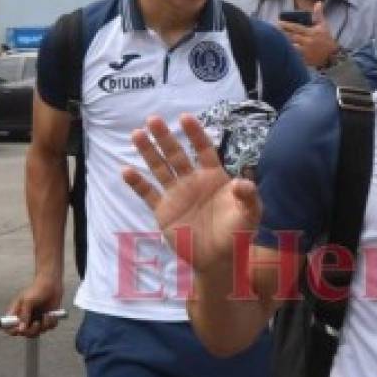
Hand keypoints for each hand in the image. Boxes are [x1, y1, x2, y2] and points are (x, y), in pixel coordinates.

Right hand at [6, 275, 63, 337]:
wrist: (52, 285)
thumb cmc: (37, 290)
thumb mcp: (27, 301)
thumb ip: (24, 315)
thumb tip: (21, 329)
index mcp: (16, 314)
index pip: (9, 328)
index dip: (13, 331)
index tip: (21, 329)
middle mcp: (25, 319)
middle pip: (24, 334)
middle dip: (31, 331)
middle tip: (37, 323)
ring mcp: (35, 320)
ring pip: (37, 333)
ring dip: (44, 326)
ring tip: (47, 315)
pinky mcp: (46, 321)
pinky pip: (48, 328)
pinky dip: (51, 323)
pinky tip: (52, 314)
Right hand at [122, 115, 262, 278]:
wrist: (221, 258)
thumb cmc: (238, 233)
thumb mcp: (250, 214)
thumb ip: (248, 196)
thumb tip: (242, 182)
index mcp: (213, 177)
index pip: (203, 149)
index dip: (195, 134)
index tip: (185, 117)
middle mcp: (192, 181)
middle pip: (176, 154)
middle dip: (165, 137)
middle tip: (153, 118)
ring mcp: (176, 194)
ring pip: (159, 168)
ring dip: (148, 152)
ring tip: (137, 134)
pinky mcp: (164, 211)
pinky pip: (148, 194)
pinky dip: (137, 183)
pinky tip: (126, 170)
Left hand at [277, 2, 338, 67]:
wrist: (332, 55)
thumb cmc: (326, 38)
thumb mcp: (323, 25)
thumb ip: (319, 14)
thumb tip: (318, 2)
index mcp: (311, 32)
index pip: (296, 27)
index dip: (286, 25)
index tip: (278, 22)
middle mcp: (308, 41)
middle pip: (292, 36)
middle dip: (282, 33)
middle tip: (272, 30)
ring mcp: (306, 51)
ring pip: (292, 46)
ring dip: (283, 43)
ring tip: (274, 39)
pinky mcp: (305, 59)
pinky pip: (294, 56)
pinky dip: (288, 53)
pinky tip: (281, 50)